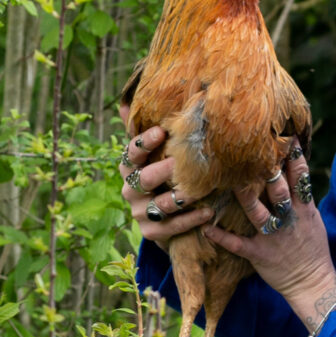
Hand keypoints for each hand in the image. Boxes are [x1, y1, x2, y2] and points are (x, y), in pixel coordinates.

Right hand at [118, 126, 217, 248]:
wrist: (164, 220)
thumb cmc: (163, 177)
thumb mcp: (154, 156)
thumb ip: (143, 132)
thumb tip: (127, 102)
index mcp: (129, 168)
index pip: (131, 153)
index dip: (144, 142)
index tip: (162, 132)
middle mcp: (130, 190)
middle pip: (146, 179)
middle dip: (166, 170)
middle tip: (185, 162)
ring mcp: (139, 213)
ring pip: (160, 205)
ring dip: (181, 197)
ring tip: (201, 190)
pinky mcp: (151, 233)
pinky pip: (171, 226)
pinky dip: (190, 220)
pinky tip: (208, 212)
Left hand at [200, 145, 335, 325]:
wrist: (312, 283)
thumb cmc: (312, 249)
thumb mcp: (312, 219)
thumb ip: (301, 197)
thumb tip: (292, 170)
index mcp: (303, 209)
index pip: (299, 177)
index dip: (292, 156)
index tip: (284, 136)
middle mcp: (288, 220)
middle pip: (278, 190)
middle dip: (267, 170)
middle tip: (252, 148)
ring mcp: (273, 237)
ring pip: (257, 213)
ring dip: (243, 196)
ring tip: (229, 180)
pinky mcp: (259, 254)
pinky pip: (238, 245)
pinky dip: (221, 236)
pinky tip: (206, 226)